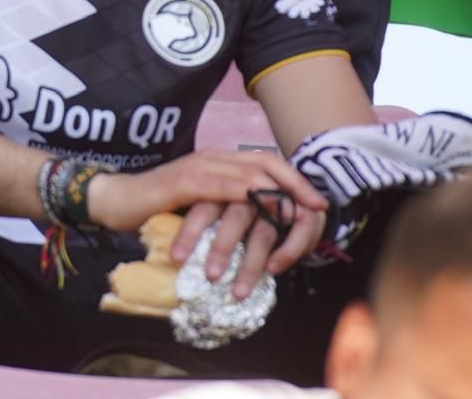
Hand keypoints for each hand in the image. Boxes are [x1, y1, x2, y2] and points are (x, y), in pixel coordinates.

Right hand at [87, 150, 327, 295]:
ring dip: (277, 192)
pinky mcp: (182, 183)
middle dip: (295, 182)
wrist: (115, 202)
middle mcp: (210, 158)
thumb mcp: (200, 207)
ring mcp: (196, 167)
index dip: (293, 177)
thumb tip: (260, 224)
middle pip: (264, 162)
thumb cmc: (155, 207)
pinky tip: (262, 206)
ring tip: (299, 211)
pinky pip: (221, 186)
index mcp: (217, 162)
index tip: (317, 200)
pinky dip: (246, 195)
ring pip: (247, 173)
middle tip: (317, 205)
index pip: (264, 161)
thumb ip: (225, 206)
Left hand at [171, 196, 325, 299]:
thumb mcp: (218, 203)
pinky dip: (286, 253)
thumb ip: (200, 218)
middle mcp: (254, 187)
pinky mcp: (305, 209)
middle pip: (236, 215)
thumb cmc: (241, 201)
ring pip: (265, 230)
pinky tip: (272, 271)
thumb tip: (165, 250)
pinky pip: (299, 232)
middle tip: (210, 276)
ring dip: (251, 263)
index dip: (190, 231)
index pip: (204, 204)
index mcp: (227, 180)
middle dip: (222, 248)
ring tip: (237, 292)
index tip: (175, 259)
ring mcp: (282, 197)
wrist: (289, 186)